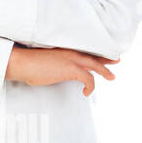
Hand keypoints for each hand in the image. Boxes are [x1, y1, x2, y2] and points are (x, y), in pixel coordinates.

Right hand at [5, 46, 120, 95]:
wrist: (24, 62)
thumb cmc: (31, 64)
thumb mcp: (47, 62)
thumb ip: (56, 65)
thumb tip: (58, 72)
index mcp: (66, 49)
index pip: (85, 51)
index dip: (96, 53)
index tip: (104, 56)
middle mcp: (72, 52)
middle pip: (94, 55)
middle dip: (107, 59)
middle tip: (117, 60)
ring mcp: (73, 59)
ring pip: (95, 65)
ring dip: (105, 71)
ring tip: (112, 77)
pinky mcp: (71, 69)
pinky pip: (88, 79)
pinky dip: (90, 86)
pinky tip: (86, 92)